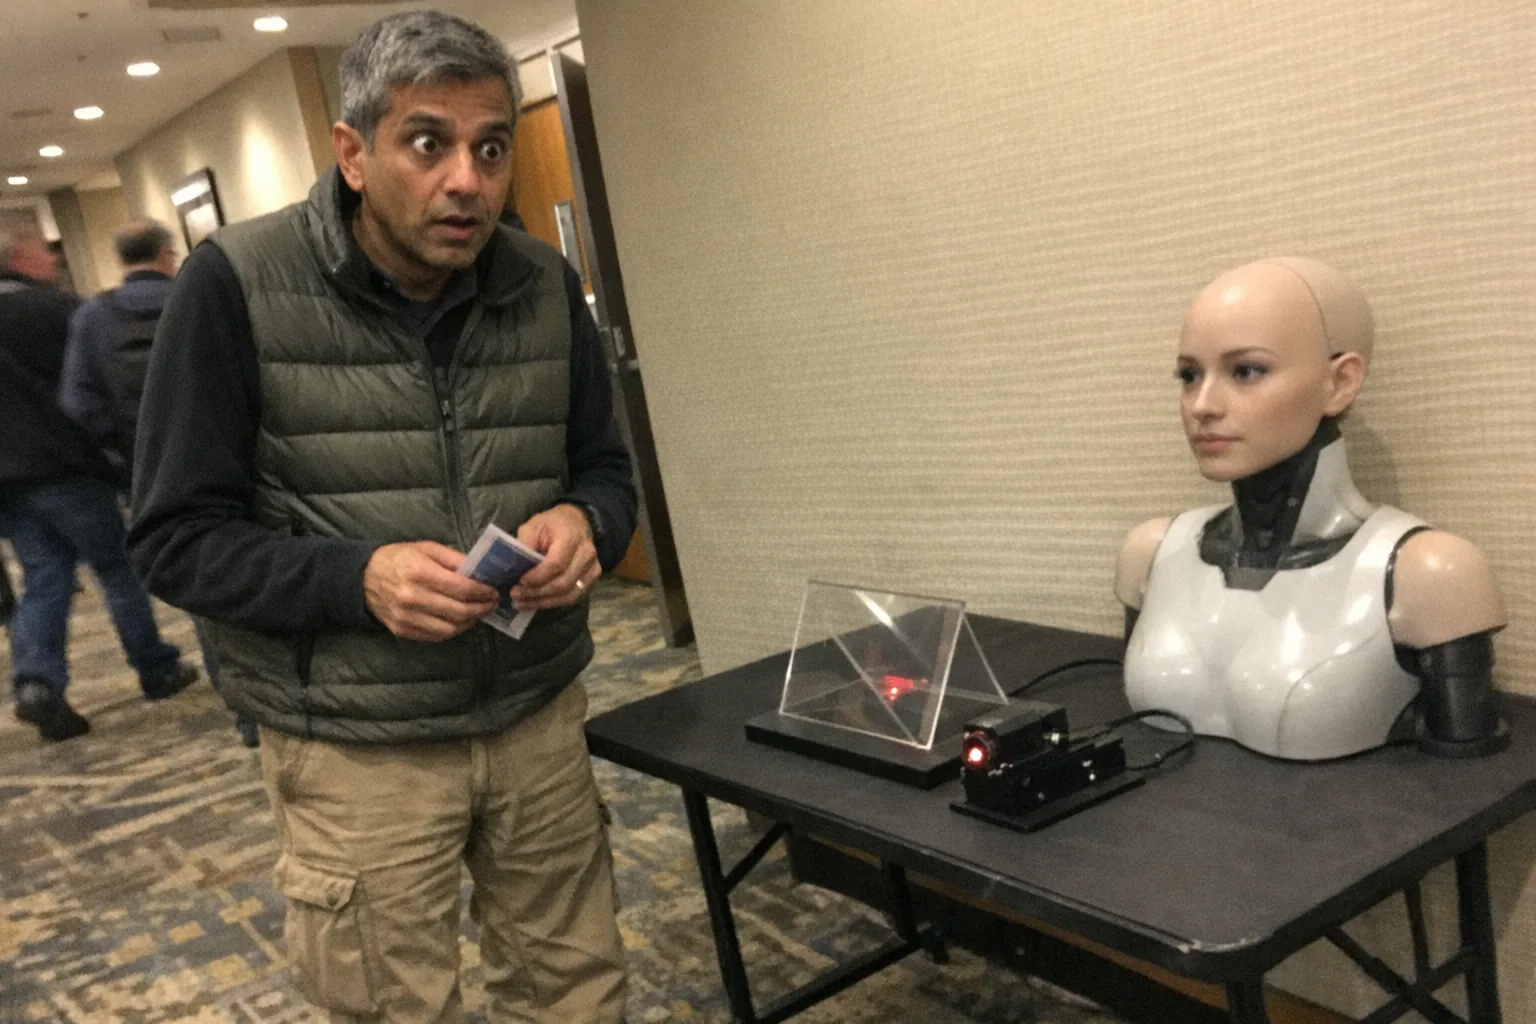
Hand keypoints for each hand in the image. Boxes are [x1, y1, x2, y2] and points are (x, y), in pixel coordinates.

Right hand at [363, 541, 498, 641]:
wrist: (363, 578)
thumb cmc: (398, 559)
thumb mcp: (426, 548)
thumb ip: (454, 559)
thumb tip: (480, 571)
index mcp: (419, 572)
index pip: (461, 588)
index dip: (482, 592)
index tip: (493, 591)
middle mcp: (412, 597)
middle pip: (458, 610)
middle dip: (481, 608)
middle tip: (491, 604)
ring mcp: (406, 617)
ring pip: (450, 628)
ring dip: (469, 622)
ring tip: (476, 612)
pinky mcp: (402, 630)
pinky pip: (435, 636)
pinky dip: (452, 630)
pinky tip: (458, 620)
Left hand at [510, 504, 599, 609]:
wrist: (577, 523)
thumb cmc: (552, 524)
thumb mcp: (533, 526)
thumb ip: (524, 545)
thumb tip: (514, 568)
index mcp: (571, 537)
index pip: (556, 564)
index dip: (537, 577)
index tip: (519, 581)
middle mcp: (586, 555)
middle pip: (562, 583)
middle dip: (536, 593)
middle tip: (515, 595)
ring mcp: (592, 569)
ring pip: (568, 595)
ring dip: (543, 602)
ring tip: (522, 603)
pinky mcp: (592, 581)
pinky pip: (573, 598)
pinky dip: (553, 603)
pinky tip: (536, 602)